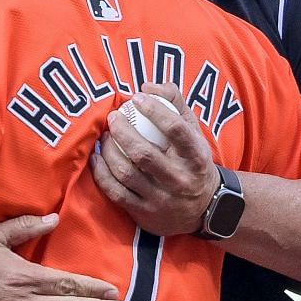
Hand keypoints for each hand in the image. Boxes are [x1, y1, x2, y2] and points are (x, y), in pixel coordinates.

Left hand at [91, 83, 219, 236]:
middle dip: (122, 131)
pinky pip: (115, 192)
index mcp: (196, 157)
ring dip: (108, 151)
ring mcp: (161, 199)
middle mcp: (180, 180)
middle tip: (113, 118)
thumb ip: (175, 102)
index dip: (154, 110)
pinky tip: (96, 158)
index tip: (138, 98)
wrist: (204, 208)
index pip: (176, 130)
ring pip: (126, 172)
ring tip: (104, 137)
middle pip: (144, 153)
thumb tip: (147, 86)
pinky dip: (101, 173)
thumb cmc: (193, 161)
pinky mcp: (144, 213)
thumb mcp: (194, 131)